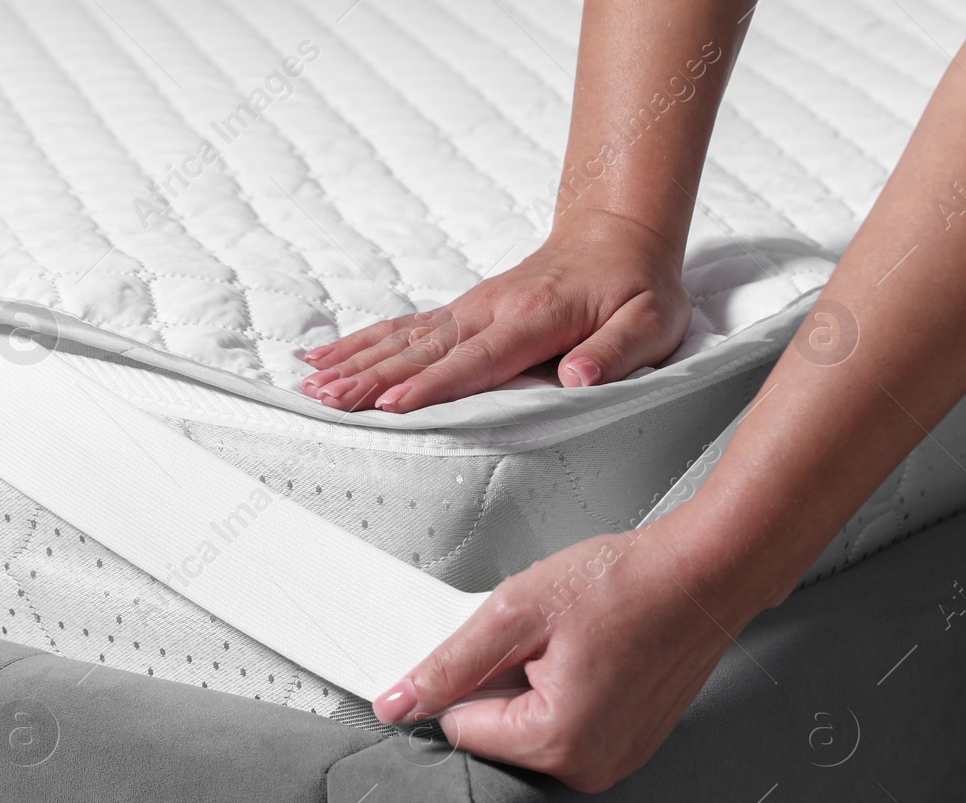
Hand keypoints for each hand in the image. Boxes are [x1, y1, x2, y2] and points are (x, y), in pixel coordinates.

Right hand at [299, 212, 691, 412]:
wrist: (617, 233)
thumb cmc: (637, 288)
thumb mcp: (653, 323)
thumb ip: (616, 352)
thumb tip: (578, 378)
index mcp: (535, 319)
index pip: (477, 360)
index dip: (433, 385)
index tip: (393, 405)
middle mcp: (490, 310)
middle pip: (422, 349)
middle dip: (372, 377)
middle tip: (330, 401)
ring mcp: (468, 308)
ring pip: (402, 337)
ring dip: (355, 361)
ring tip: (313, 385)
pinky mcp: (458, 312)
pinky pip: (401, 327)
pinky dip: (360, 341)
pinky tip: (323, 356)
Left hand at [371, 517, 776, 791]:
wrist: (706, 572)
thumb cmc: (628, 584)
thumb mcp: (515, 613)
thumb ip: (448, 664)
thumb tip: (397, 703)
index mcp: (557, 742)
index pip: (461, 727)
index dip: (470, 676)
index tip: (504, 643)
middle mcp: (589, 767)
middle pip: (496, 733)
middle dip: (505, 683)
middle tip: (547, 639)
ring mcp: (614, 762)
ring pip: (530, 729)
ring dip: (536, 686)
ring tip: (576, 645)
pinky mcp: (629, 747)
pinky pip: (568, 726)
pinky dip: (566, 692)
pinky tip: (593, 656)